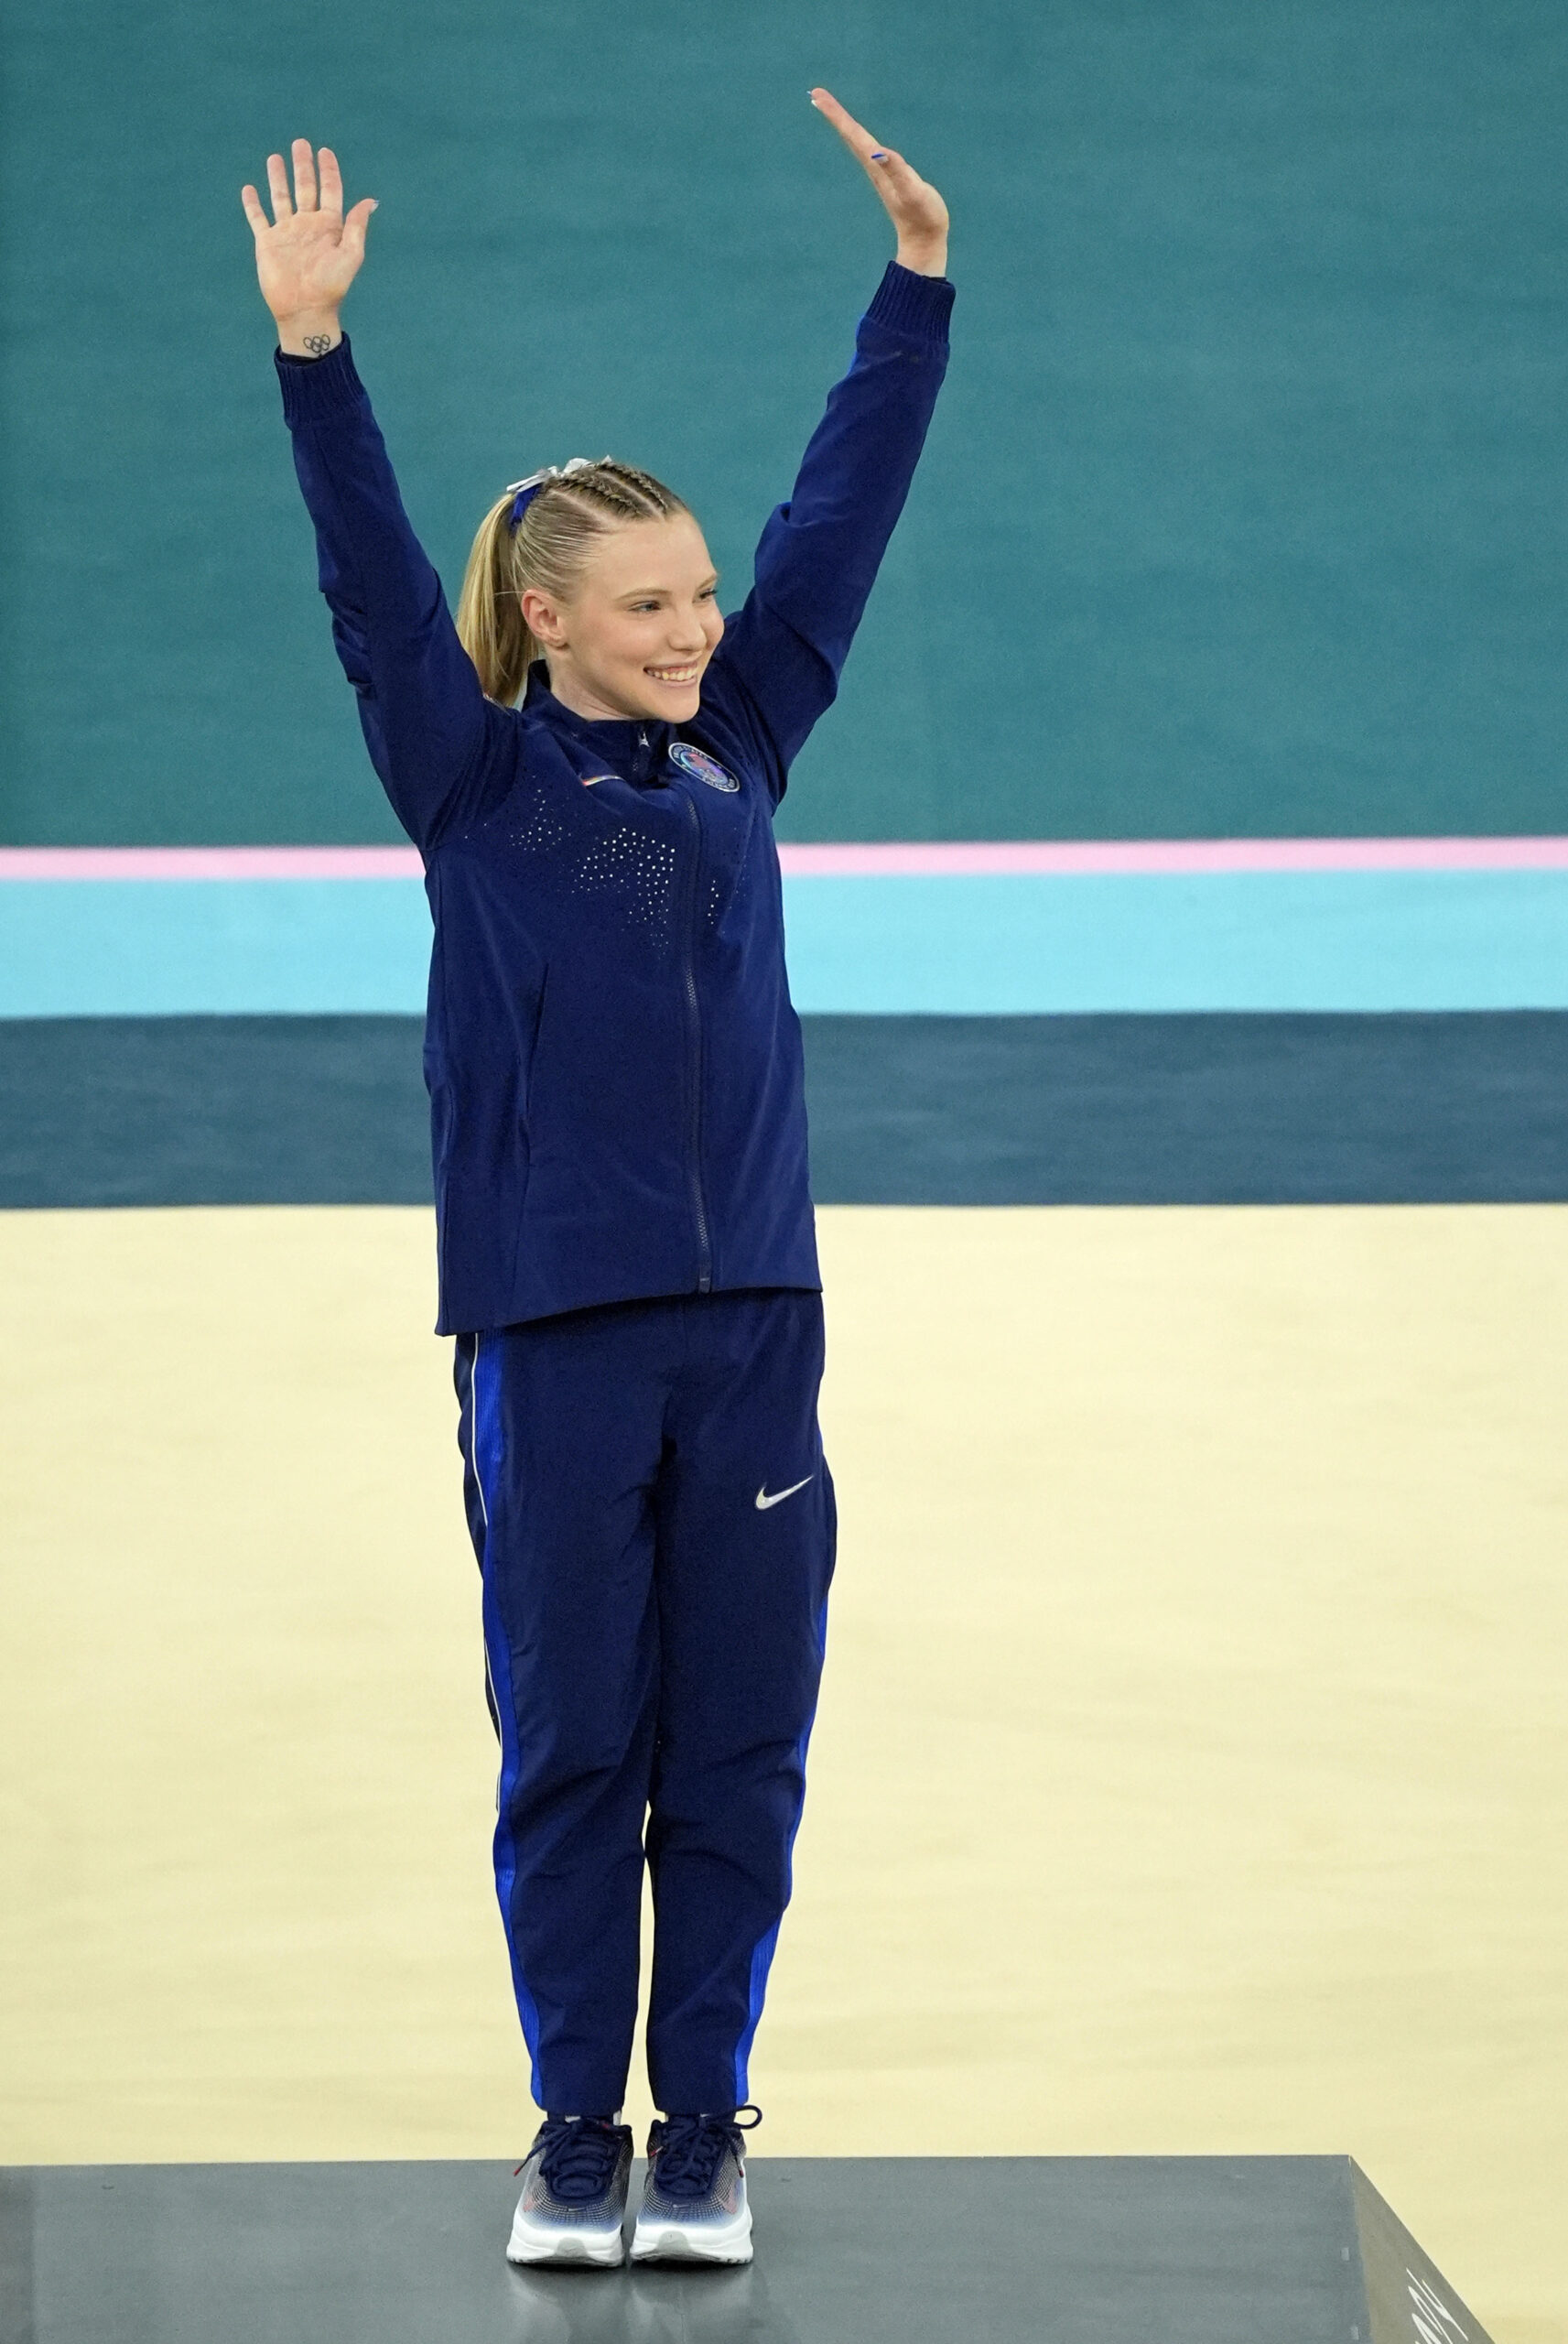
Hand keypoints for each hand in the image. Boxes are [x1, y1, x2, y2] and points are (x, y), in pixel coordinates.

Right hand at [240, 141, 376, 354]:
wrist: (305, 309)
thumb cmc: (331, 286)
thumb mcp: (351, 254)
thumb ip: (357, 226)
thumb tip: (369, 201)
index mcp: (329, 226)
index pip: (330, 191)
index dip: (328, 171)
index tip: (325, 151)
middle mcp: (307, 225)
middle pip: (304, 187)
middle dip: (303, 166)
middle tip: (300, 143)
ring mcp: (286, 232)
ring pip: (280, 197)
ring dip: (278, 178)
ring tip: (275, 157)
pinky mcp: (267, 242)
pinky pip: (258, 218)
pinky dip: (253, 204)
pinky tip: (250, 189)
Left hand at [810, 89, 948, 276]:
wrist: (924, 242)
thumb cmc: (923, 217)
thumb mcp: (913, 192)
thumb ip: (897, 171)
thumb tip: (877, 152)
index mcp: (877, 167)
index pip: (854, 135)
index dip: (837, 115)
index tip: (818, 97)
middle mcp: (874, 167)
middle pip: (850, 135)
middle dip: (834, 114)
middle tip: (816, 94)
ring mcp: (879, 173)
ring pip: (856, 142)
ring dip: (843, 124)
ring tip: (829, 108)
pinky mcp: (888, 176)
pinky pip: (868, 150)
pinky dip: (858, 137)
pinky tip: (858, 136)